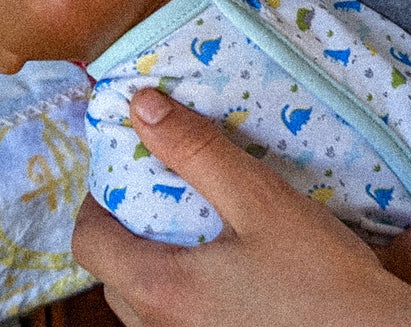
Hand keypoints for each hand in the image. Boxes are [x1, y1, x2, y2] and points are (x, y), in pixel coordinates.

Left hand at [72, 88, 410, 326]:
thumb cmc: (322, 277)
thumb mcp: (261, 200)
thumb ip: (198, 152)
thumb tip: (141, 106)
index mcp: (161, 291)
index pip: (89, 242)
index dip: (97, 197)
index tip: (128, 164)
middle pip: (112, 275)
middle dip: (127, 229)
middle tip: (167, 188)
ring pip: (144, 307)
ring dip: (156, 264)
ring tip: (201, 227)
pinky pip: (177, 326)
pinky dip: (184, 295)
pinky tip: (231, 274)